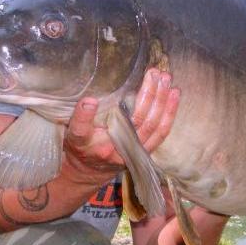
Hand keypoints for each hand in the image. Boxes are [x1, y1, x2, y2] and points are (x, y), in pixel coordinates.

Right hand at [63, 68, 179, 175]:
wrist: (89, 172)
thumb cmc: (80, 144)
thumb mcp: (71, 128)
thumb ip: (79, 114)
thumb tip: (90, 96)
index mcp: (83, 141)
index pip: (80, 129)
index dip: (84, 115)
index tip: (90, 100)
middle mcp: (107, 148)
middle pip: (130, 121)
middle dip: (145, 95)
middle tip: (153, 72)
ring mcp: (128, 151)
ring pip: (150, 125)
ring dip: (160, 99)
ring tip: (165, 78)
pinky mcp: (142, 152)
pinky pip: (160, 132)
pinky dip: (169, 112)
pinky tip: (174, 94)